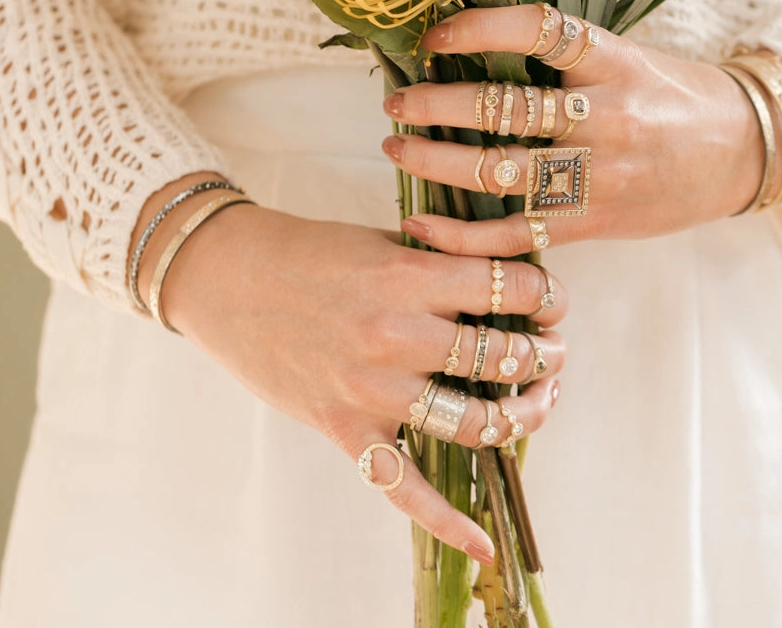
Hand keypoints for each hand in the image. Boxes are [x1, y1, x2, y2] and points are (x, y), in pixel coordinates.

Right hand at [131, 182, 565, 564]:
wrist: (227, 277)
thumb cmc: (308, 251)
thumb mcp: (380, 241)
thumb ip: (440, 260)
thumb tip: (505, 276)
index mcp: (408, 277)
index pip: (509, 287)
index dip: (546, 291)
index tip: (552, 298)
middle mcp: (395, 335)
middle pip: (501, 354)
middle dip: (544, 352)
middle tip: (553, 349)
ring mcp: (371, 389)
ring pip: (475, 420)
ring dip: (523, 414)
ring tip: (541, 398)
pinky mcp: (346, 429)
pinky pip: (403, 489)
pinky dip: (448, 523)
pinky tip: (485, 541)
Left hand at [381, 4, 764, 254]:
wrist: (742, 151)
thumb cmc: (674, 94)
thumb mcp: (627, 54)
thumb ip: (564, 52)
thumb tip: (476, 32)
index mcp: (612, 60)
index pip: (539, 31)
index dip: (478, 28)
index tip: (433, 36)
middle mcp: (605, 114)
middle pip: (504, 107)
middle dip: (435, 105)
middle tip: (395, 101)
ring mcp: (600, 174)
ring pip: (499, 171)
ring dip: (434, 160)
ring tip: (395, 147)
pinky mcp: (594, 222)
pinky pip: (515, 234)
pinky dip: (461, 234)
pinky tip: (420, 222)